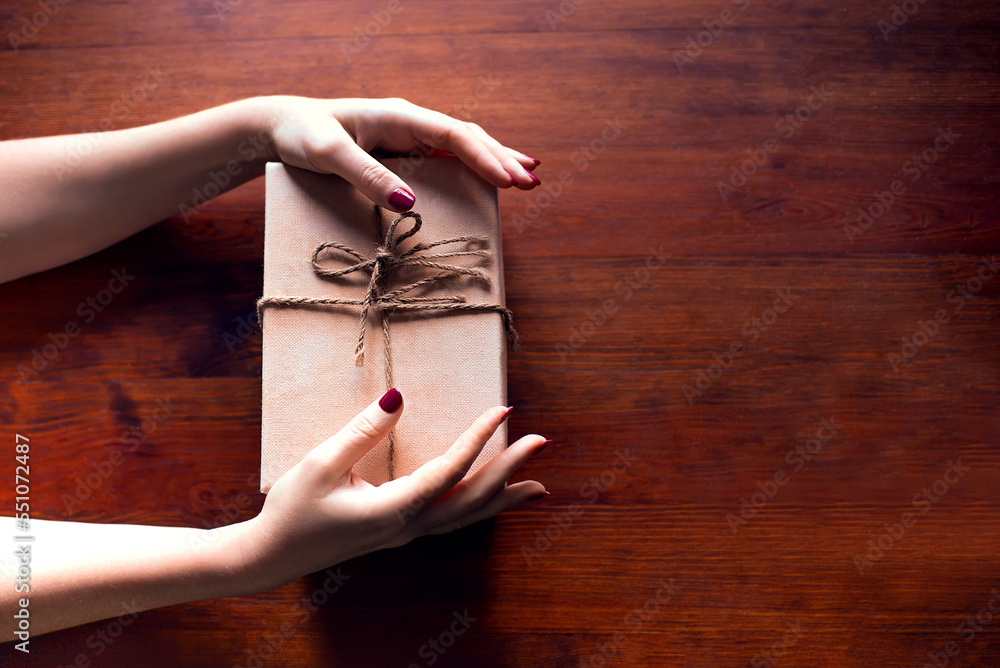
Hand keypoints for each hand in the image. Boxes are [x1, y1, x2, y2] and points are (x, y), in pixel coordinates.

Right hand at [237, 389, 548, 588]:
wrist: (273, 556)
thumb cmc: (293, 510)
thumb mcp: (321, 463)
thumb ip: (362, 430)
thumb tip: (399, 396)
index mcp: (394, 508)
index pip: (450, 470)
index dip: (479, 439)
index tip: (503, 410)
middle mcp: (409, 525)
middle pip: (473, 498)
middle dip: (510, 470)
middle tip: (542, 442)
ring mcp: (408, 533)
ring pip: (468, 516)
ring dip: (504, 496)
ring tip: (541, 486)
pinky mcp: (402, 531)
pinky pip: (454, 520)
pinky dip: (482, 509)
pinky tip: (495, 501)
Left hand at [259, 96, 541, 211]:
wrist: (278, 127)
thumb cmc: (300, 134)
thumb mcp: (328, 154)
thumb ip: (367, 176)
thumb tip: (410, 203)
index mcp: (398, 116)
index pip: (453, 134)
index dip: (484, 156)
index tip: (509, 179)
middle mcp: (409, 122)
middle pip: (467, 138)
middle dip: (501, 159)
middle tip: (532, 184)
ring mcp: (408, 136)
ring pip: (463, 145)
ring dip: (495, 160)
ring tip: (529, 177)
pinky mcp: (402, 151)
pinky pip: (447, 157)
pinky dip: (474, 166)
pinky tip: (492, 175)